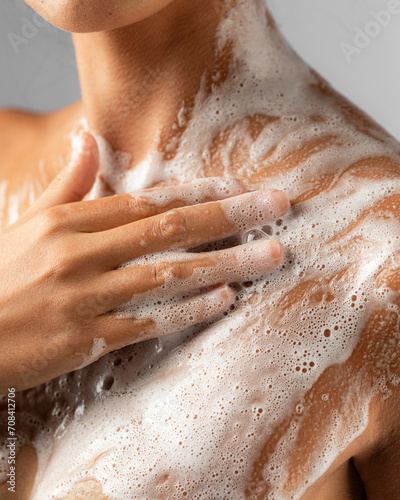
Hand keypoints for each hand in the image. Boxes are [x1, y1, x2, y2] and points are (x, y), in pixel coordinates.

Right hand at [0, 132, 289, 391]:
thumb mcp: (30, 221)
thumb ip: (69, 182)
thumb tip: (89, 138)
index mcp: (70, 222)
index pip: (148, 200)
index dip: (199, 193)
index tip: (240, 186)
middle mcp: (83, 253)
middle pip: (170, 230)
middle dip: (230, 217)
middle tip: (277, 206)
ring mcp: (86, 296)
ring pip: (169, 274)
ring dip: (226, 263)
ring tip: (272, 254)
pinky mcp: (87, 338)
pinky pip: (148, 321)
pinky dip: (189, 309)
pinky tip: (225, 298)